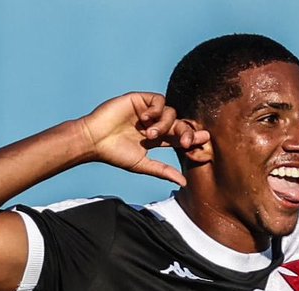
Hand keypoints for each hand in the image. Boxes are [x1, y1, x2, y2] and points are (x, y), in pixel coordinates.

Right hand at [79, 93, 209, 184]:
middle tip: (185, 142)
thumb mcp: (143, 164)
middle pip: (179, 123)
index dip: (192, 138)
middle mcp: (154, 123)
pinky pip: (159, 100)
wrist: (94, 141)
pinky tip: (144, 119)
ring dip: (164, 124)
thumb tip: (184, 183)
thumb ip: (163, 171)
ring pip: (171, 112)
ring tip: (148, 134)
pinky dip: (156, 110)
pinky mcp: (139, 99)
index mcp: (157, 138)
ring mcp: (147, 111)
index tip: (204, 141)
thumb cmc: (114, 154)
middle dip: (186, 131)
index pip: (180, 136)